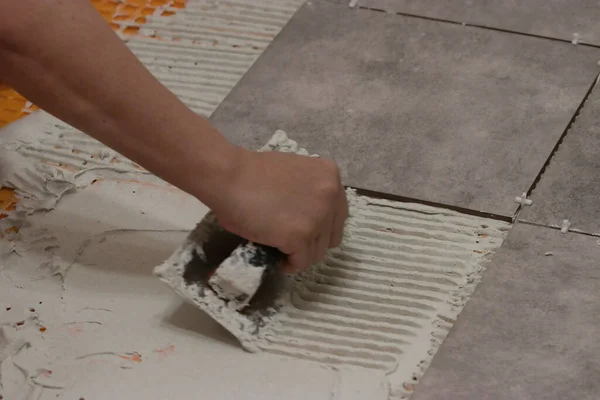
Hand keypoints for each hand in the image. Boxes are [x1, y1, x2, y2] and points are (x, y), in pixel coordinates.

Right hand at [209, 149, 347, 272]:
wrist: (228, 176)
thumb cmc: (250, 173)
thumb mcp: (294, 173)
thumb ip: (308, 192)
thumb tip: (307, 217)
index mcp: (330, 176)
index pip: (337, 214)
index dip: (320, 227)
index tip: (302, 231)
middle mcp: (331, 195)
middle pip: (332, 236)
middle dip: (313, 243)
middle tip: (291, 244)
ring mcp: (318, 216)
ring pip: (318, 252)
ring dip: (300, 255)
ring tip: (280, 250)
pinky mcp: (301, 235)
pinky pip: (301, 261)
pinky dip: (289, 264)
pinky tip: (278, 260)